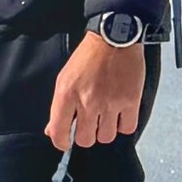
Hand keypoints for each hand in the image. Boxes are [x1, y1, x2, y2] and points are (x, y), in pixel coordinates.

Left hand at [46, 32, 147, 151]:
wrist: (113, 40)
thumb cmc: (87, 58)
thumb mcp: (64, 79)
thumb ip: (58, 107)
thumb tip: (51, 131)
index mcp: (66, 95)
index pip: (58, 133)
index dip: (61, 142)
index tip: (65, 142)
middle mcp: (87, 102)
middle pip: (85, 140)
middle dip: (86, 135)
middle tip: (89, 125)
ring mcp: (110, 103)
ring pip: (105, 137)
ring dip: (104, 131)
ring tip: (105, 118)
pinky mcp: (130, 101)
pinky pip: (127, 128)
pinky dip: (123, 126)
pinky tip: (119, 116)